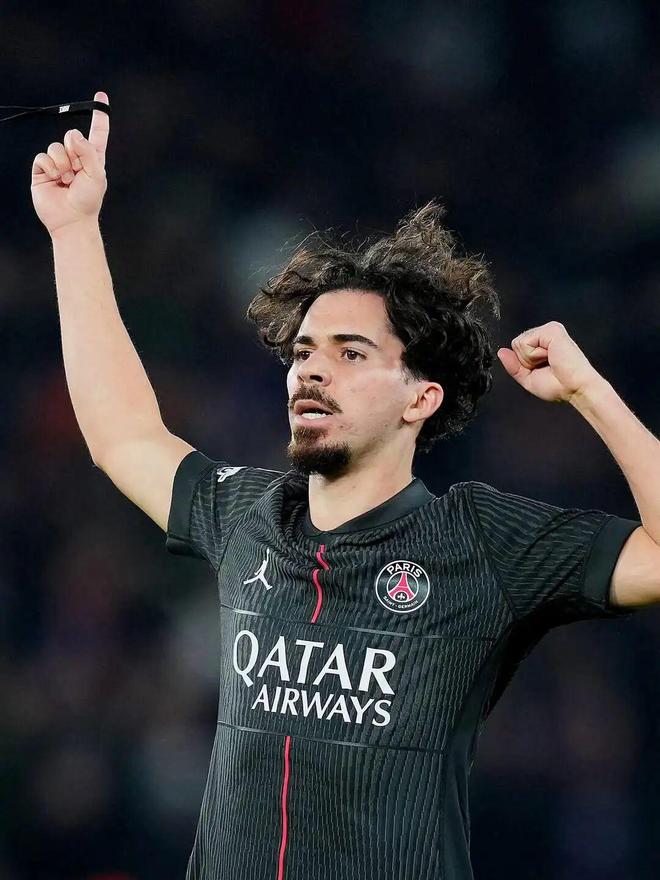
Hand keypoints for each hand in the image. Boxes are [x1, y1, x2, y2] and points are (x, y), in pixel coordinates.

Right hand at [31, 90, 109, 235]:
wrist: (71, 220)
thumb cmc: (88, 201)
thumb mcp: (96, 174)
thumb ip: (88, 151)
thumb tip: (74, 135)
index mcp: (93, 158)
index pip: (97, 133)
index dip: (99, 116)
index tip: (100, 97)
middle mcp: (75, 158)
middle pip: (71, 135)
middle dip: (74, 152)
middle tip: (77, 171)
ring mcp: (58, 163)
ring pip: (56, 146)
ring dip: (63, 163)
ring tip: (66, 180)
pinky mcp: (43, 170)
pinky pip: (43, 156)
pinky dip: (51, 166)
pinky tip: (56, 179)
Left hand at [496, 320, 599, 402]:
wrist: (575, 388)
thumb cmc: (559, 386)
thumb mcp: (528, 378)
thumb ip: (513, 365)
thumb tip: (501, 352)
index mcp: (542, 342)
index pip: (517, 348)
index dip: (524, 364)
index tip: (543, 369)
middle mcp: (546, 333)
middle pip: (516, 344)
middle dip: (526, 361)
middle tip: (547, 366)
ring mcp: (549, 329)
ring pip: (519, 343)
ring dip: (531, 359)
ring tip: (550, 361)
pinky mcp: (551, 329)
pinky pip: (525, 342)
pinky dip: (534, 355)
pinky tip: (550, 357)